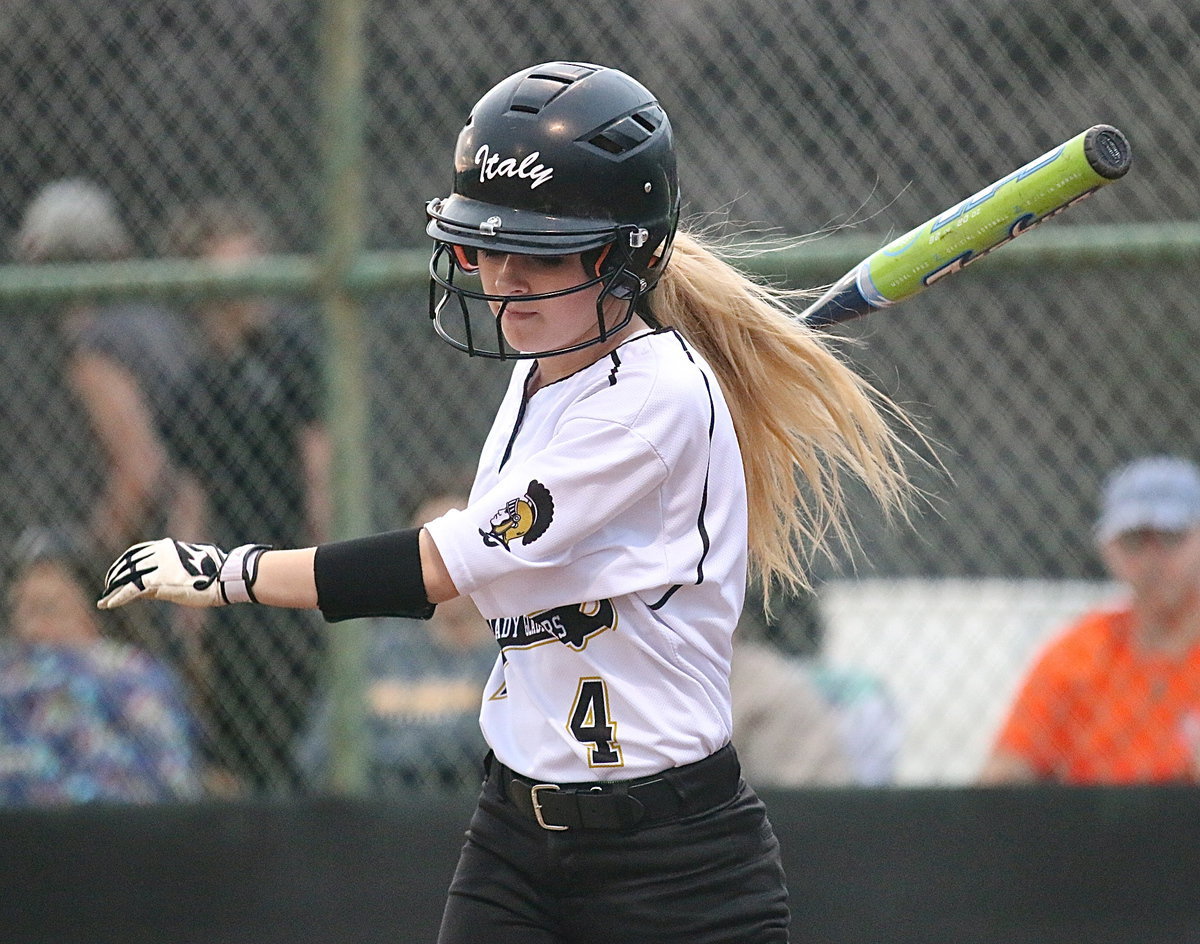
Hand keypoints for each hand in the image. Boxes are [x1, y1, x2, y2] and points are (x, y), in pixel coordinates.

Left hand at [98, 539, 269, 609]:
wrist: (226, 577)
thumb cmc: (216, 571)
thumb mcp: (192, 564)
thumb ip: (173, 568)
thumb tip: (164, 579)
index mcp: (167, 546)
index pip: (137, 553)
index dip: (124, 563)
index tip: (118, 573)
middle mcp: (159, 553)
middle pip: (128, 564)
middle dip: (115, 576)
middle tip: (108, 588)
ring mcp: (158, 567)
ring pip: (126, 577)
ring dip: (113, 590)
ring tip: (105, 601)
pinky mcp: (158, 582)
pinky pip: (131, 590)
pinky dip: (118, 597)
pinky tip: (108, 605)